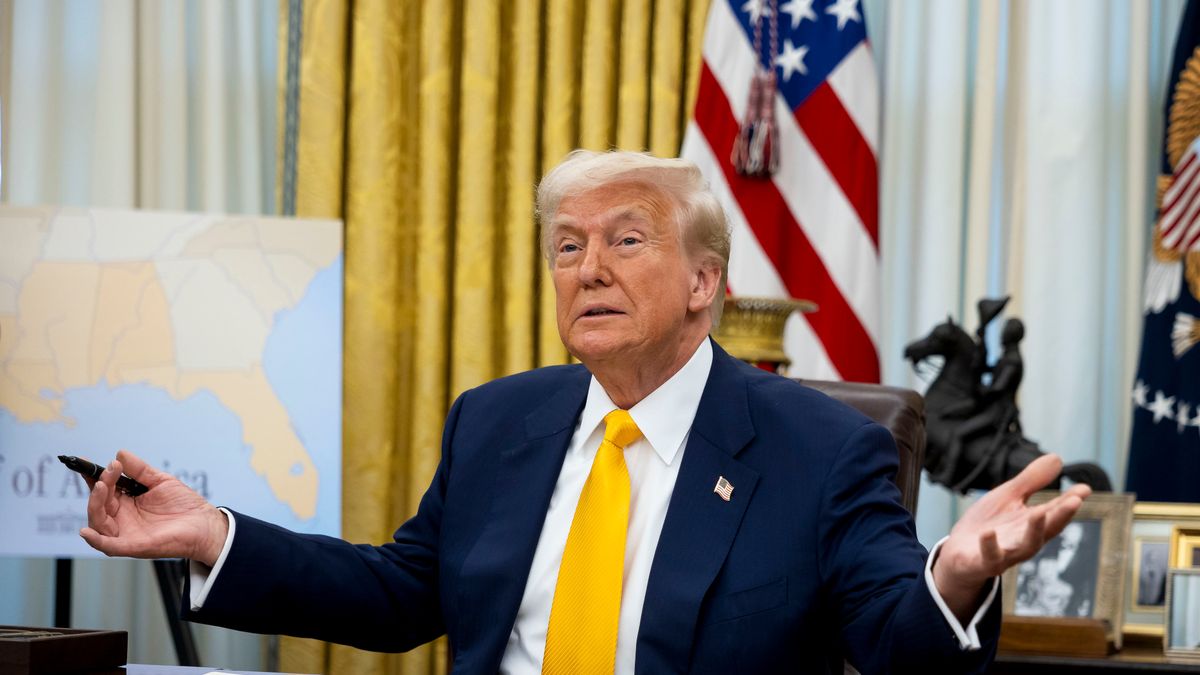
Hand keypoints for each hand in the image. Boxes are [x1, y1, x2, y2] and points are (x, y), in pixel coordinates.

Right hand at [79, 450, 228, 565]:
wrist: (205, 523)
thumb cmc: (184, 505)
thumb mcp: (161, 481)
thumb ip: (140, 470)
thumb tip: (120, 454)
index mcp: (126, 503)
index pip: (104, 489)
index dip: (93, 476)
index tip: (85, 462)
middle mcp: (122, 519)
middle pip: (99, 504)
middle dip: (100, 485)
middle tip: (110, 470)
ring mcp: (126, 534)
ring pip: (99, 522)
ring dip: (95, 503)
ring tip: (103, 484)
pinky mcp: (133, 546)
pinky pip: (109, 546)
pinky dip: (96, 540)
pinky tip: (86, 531)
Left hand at [932, 453, 1091, 619]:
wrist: (958, 554)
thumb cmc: (988, 525)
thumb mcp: (1008, 497)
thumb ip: (1031, 481)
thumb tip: (1057, 458)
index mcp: (1031, 525)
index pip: (1054, 512)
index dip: (1069, 501)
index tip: (1084, 488)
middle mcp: (1023, 541)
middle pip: (1047, 530)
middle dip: (1061, 516)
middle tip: (1075, 500)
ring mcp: (1005, 554)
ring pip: (1025, 547)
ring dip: (1034, 531)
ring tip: (1039, 513)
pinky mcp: (982, 563)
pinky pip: (989, 558)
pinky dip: (990, 547)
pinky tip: (989, 533)